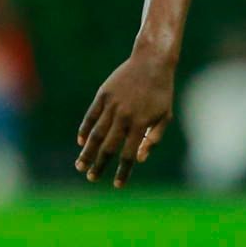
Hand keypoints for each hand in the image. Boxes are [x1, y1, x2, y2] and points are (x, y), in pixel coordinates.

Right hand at [75, 48, 174, 186]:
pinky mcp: (103, 95)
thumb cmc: (161, 92)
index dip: (122, 172)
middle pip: (108, 147)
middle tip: (91, 178)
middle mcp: (124, 116)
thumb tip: (138, 159)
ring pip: (95, 134)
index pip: (129, 155)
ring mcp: (112, 105)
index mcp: (141, 124)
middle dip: (99, 165)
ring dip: (87, 152)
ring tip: (80, 166)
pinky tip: (81, 143)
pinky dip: (84, 130)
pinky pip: (91, 116)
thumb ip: (153, 139)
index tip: (117, 185)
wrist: (152, 61)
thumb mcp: (166, 116)